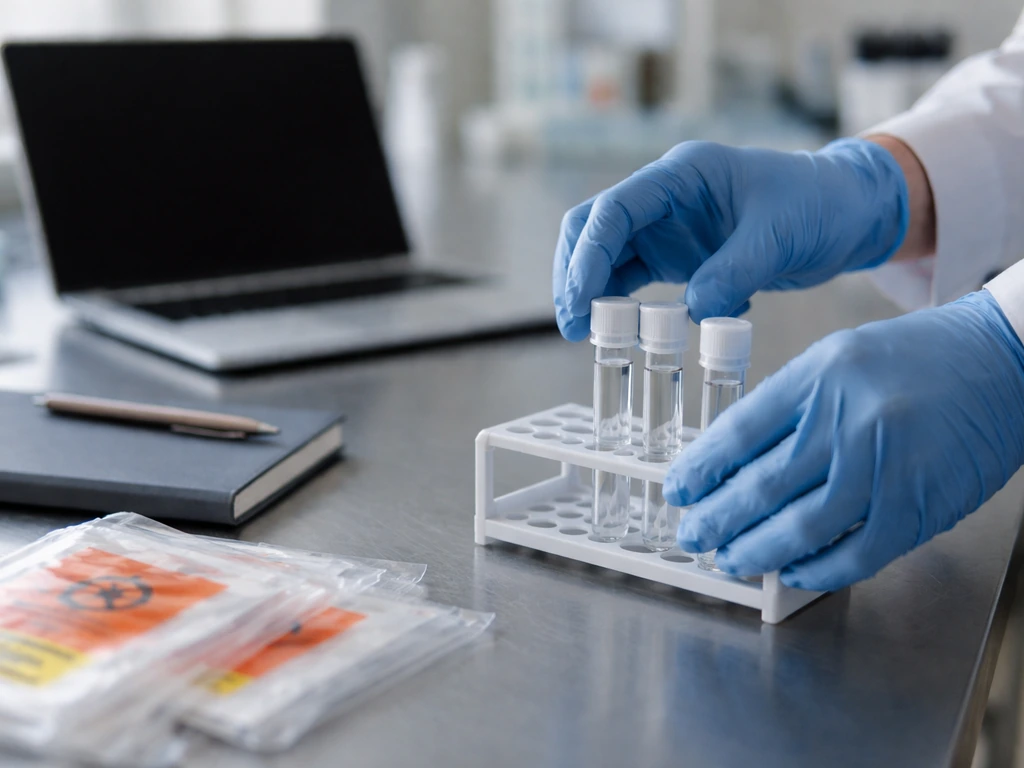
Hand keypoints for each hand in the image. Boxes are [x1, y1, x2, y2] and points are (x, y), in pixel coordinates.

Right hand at [552, 138, 908, 340]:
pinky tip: (624, 332)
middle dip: (575, 273)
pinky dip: (621, 304)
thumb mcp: (779, 237)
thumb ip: (733, 273)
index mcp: (683, 175)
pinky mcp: (677, 256)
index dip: (589, 254)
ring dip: (591, 292)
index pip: (616, 209)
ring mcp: (667, 227)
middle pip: (594, 228)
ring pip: (605, 255)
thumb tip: (690, 313)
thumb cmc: (819, 205)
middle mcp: (664, 197)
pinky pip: (632, 278)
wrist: (847, 213)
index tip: (581, 300)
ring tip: (587, 335)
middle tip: (574, 323)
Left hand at [663, 291, 1023, 590]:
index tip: (679, 490)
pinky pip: (856, 553)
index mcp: (819, 376)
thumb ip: (791, 405)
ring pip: (802, 526)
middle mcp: (847, 419)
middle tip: (692, 536)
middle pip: (762, 484)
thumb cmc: (920, 357)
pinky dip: (819, 570)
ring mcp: (884, 466)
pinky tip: (793, 572)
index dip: (701, 467)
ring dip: (757, 551)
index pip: (740, 431)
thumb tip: (740, 460)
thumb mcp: (840, 359)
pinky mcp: (918, 505)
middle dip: (718, 518)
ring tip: (731, 559)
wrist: (1005, 358)